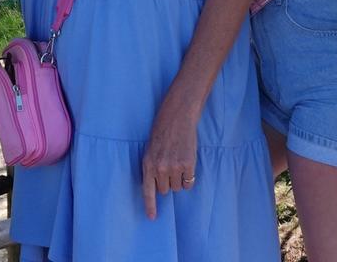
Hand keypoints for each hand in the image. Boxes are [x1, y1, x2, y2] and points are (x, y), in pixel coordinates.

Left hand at [141, 100, 198, 219]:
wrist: (177, 118)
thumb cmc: (163, 133)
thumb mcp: (150, 151)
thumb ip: (152, 169)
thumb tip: (158, 188)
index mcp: (148, 165)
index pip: (147, 191)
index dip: (150, 206)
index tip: (152, 218)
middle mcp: (160, 168)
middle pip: (165, 190)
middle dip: (168, 183)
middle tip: (170, 167)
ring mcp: (174, 167)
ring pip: (177, 187)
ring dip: (179, 179)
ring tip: (178, 162)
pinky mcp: (188, 165)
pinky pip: (189, 182)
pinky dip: (189, 177)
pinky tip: (187, 163)